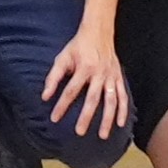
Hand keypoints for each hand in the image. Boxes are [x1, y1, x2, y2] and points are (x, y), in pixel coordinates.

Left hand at [39, 23, 132, 139]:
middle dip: (86, 117)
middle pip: (93, 99)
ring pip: (111, 101)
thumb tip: (45, 96)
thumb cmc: (78, 46)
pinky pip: (123, 96)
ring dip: (108, 119)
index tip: (55, 119)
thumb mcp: (63, 57)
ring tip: (103, 135)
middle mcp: (99, 73)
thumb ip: (53, 77)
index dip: (62, 105)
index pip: (71, 90)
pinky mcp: (118, 77)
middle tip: (79, 132)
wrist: (98, 32)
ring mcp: (111, 76)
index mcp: (84, 68)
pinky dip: (123, 110)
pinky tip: (120, 123)